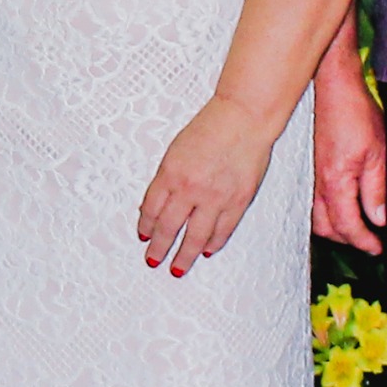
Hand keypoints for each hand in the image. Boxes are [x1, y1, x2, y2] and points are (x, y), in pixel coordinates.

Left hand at [137, 95, 276, 274]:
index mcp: (170, 173)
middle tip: (152, 260)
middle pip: (169, 228)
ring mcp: (216, 197)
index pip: (151, 209)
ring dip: (185, 255)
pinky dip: (213, 243)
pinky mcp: (238, 200)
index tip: (143, 236)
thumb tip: (160, 203)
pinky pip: (223, 230)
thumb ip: (169, 178)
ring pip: (196, 236)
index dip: (145, 226)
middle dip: (159, 248)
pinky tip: (207, 251)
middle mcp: (191, 189)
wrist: (244, 118)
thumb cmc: (210, 128)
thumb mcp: (176, 151)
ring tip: (177, 268)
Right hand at [310, 61, 386, 256]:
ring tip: (355, 226)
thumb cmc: (353, 113)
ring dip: (334, 226)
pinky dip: (326, 210)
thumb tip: (379, 217)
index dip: (364, 241)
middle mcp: (319, 182)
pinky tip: (338, 203)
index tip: (378, 248)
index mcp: (336, 183)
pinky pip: (313, 198)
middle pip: (326, 227)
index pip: (347, 226)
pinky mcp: (311, 164)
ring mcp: (311, 173)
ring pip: (317, 214)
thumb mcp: (378, 153)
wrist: (332, 86)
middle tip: (369, 240)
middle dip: (347, 239)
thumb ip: (377, 189)